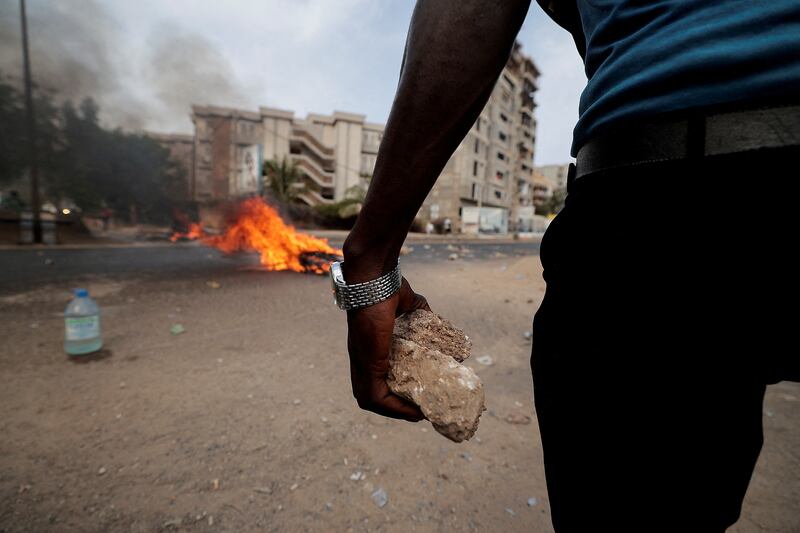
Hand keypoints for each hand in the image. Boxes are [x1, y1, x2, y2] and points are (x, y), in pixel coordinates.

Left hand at [346, 277, 430, 420]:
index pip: (372, 377)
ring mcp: (361, 361)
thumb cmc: (388, 286)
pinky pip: (376, 397)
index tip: (411, 395)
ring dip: (394, 411)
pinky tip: (413, 412)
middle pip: (369, 393)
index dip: (389, 389)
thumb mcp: (408, 305)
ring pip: (370, 399)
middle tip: (416, 411)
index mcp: (367, 346)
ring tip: (417, 415)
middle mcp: (360, 357)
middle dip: (392, 406)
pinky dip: (394, 408)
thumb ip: (420, 315)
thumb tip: (438, 323)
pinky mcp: (368, 363)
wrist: (376, 278)